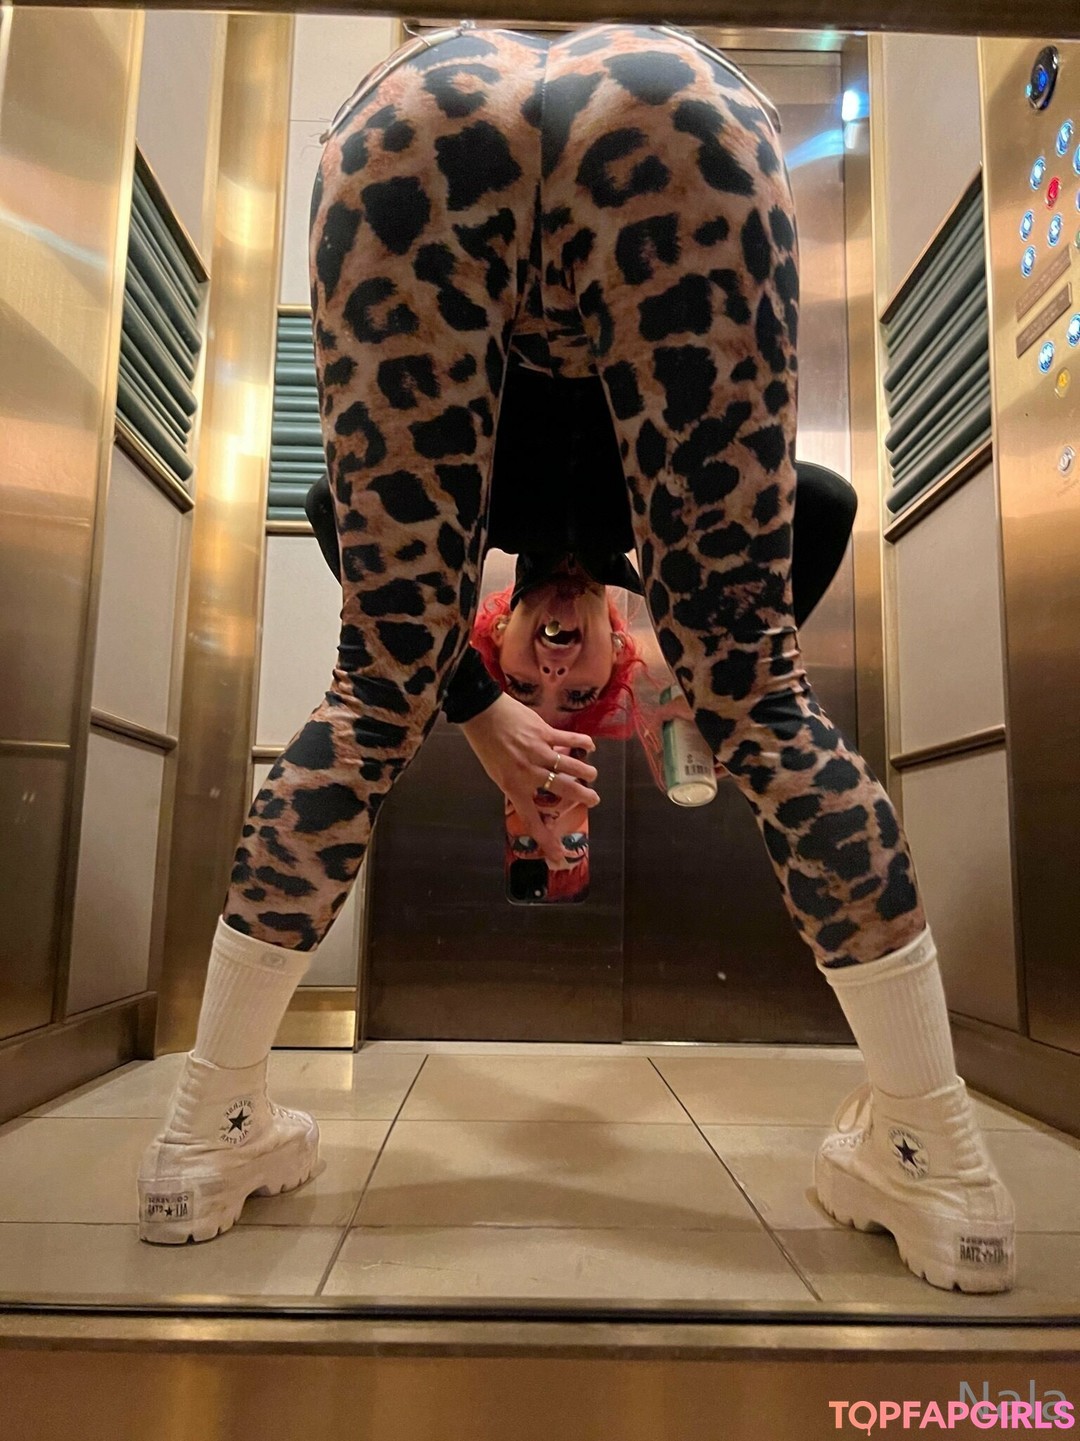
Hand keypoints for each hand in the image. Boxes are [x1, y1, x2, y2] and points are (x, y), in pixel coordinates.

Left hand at [460, 693, 598, 867]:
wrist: (481, 713)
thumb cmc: (486, 744)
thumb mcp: (497, 772)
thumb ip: (518, 782)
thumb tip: (538, 787)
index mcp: (513, 787)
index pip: (532, 820)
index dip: (547, 840)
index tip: (559, 855)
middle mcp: (529, 773)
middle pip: (565, 790)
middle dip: (584, 797)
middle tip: (592, 799)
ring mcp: (538, 752)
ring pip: (573, 766)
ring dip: (587, 772)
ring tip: (592, 776)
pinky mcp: (544, 733)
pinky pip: (570, 740)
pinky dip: (583, 743)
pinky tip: (590, 747)